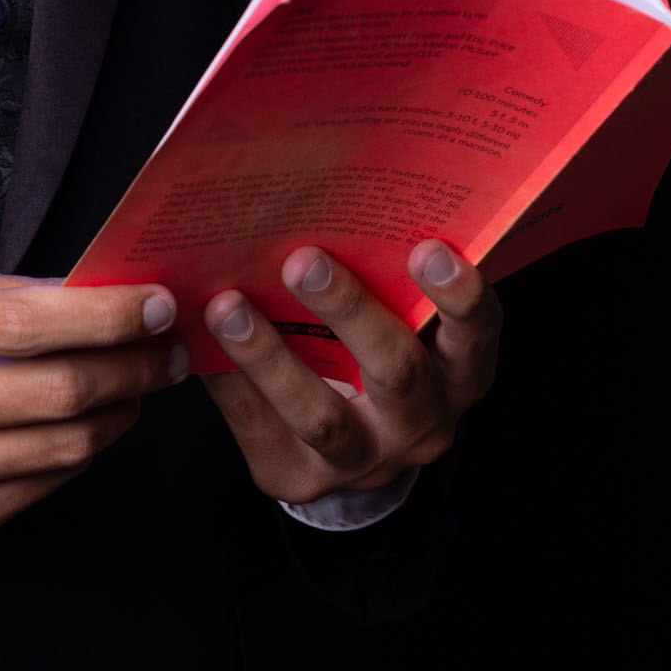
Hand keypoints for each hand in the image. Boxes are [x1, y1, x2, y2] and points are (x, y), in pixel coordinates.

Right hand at [0, 269, 185, 536]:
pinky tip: (97, 416)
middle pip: (54, 393)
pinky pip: (43, 483)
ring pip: (62, 447)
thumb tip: (106, 296)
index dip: (103, 315)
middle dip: (130, 365)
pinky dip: (84, 446)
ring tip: (145, 378)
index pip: (23, 325)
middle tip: (169, 343)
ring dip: (122, 409)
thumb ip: (11, 295)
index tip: (157, 302)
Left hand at [202, 240, 500, 501]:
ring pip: (319, 414)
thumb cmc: (371, 349)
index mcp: (456, 373)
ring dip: (269, 355)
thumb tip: (321, 193)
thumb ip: (382, 272)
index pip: (475, 335)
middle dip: (348, 311)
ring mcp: (361, 459)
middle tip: (302, 259)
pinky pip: (258, 429)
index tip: (427, 248)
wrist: (352, 448)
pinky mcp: (297, 476)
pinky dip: (227, 381)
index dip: (459, 296)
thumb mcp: (398, 318)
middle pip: (396, 371)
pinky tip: (196, 342)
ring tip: (226, 305)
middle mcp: (420, 422)